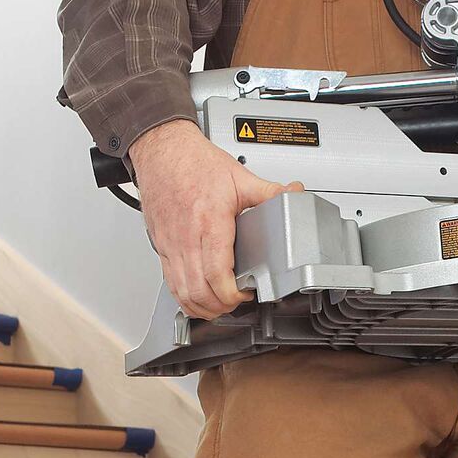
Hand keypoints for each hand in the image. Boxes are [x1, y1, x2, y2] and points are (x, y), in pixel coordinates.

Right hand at [126, 118, 303, 319]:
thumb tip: (296, 195)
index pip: (216, 273)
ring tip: (221, 305)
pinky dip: (185, 298)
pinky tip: (199, 297)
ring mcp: (170, 245)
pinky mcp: (161, 247)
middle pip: (199, 291)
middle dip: (221, 306)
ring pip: (182, 293)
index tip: (246, 294)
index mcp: (208, 222)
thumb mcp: (239, 177)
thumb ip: (270, 192)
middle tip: (238, 303)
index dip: (232, 294)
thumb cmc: (193, 162)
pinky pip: (170, 283)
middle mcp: (186, 238)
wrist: (162, 150)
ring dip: (202, 307)